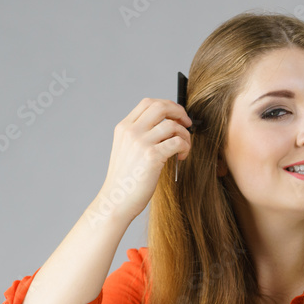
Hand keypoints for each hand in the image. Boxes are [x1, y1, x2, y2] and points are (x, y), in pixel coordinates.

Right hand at [93, 98, 192, 223]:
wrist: (116, 201)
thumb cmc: (125, 180)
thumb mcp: (125, 151)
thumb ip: (139, 135)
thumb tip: (167, 125)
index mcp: (123, 128)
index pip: (148, 103)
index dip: (167, 105)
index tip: (176, 115)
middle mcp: (131, 132)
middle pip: (161, 107)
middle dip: (179, 112)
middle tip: (187, 124)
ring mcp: (141, 143)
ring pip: (172, 125)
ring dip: (185, 134)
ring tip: (184, 148)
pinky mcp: (152, 156)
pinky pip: (177, 141)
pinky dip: (185, 147)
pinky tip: (182, 156)